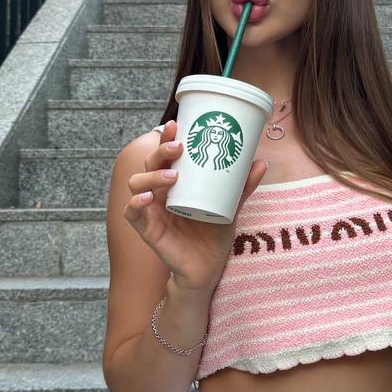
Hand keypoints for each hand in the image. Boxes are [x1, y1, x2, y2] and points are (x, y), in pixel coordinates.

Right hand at [122, 117, 267, 294]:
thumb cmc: (214, 233)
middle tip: (179, 148)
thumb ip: (242, 186)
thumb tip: (260, 162)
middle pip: (150, 163)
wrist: (208, 267)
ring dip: (152, 175)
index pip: (166, 154)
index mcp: (176, 181)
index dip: (167, 138)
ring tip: (172, 177)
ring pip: (137, 183)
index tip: (176, 124)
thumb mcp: (230, 206)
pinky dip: (136, 203)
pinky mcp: (147, 228)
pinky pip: (132, 212)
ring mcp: (151, 209)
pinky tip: (147, 199)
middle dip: (161, 151)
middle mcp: (160, 191)